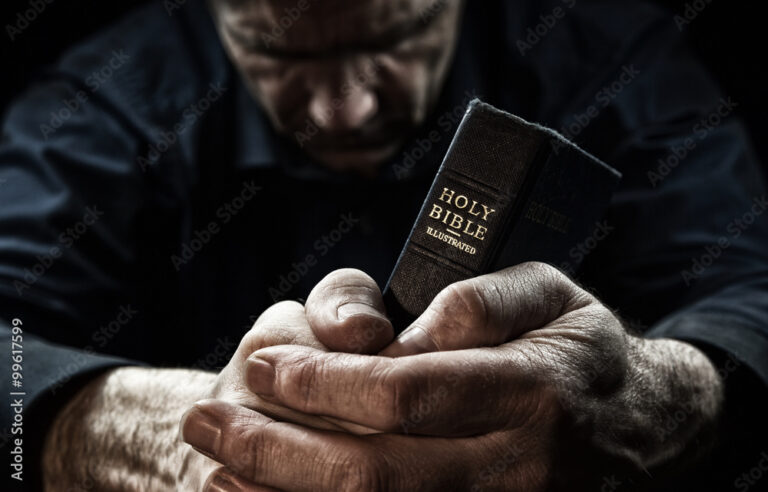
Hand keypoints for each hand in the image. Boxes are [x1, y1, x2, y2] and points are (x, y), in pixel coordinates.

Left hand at [181, 262, 724, 490]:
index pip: (405, 395)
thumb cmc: (581, 349)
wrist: (642, 430)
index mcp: (531, 392)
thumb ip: (482, 299)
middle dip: (272, 451)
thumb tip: (407, 332)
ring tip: (214, 469)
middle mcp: (515, 468)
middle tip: (205, 418)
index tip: (263, 366)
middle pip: (373, 476)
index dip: (321, 387)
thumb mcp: (551, 293)